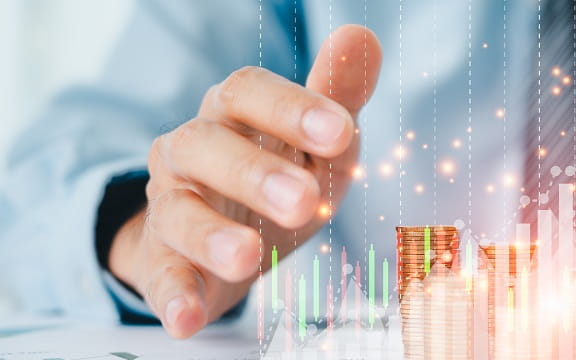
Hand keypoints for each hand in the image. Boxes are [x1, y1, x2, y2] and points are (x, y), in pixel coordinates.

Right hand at [108, 25, 381, 337]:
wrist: (226, 237)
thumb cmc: (279, 177)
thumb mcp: (316, 142)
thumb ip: (337, 95)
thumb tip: (363, 38)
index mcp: (233, 113)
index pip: (248, 92)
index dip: (291, 108)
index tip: (339, 131)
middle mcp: (191, 151)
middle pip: (207, 146)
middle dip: (255, 172)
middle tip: (305, 201)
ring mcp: (171, 206)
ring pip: (178, 211)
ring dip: (212, 235)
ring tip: (250, 256)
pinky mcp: (163, 261)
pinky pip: (160, 276)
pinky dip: (172, 297)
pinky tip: (187, 317)